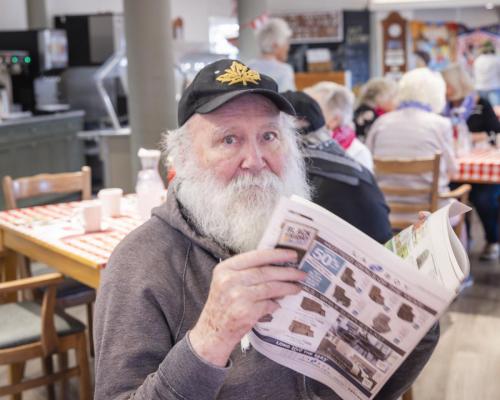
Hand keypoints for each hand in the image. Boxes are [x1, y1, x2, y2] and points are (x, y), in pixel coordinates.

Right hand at [189, 248, 305, 365]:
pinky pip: (268, 304)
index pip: (256, 256)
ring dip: (287, 288)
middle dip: (287, 272)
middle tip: (301, 273)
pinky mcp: (245, 312)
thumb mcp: (226, 282)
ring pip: (270, 288)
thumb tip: (277, 267)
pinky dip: (275, 304)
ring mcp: (237, 296)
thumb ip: (246, 272)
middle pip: (265, 272)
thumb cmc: (222, 305)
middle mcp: (230, 280)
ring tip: (297, 287)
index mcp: (225, 268)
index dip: (276, 254)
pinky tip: (279, 304)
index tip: (292, 254)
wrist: (212, 332)